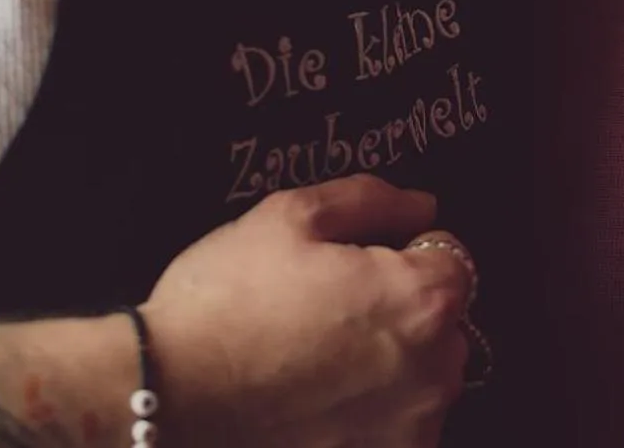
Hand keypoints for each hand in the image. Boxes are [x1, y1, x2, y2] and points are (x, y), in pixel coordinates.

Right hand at [141, 175, 472, 446]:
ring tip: (314, 356)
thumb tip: (421, 205)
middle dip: (402, 308)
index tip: (358, 259)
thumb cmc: (229, 299)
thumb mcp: (292, 214)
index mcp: (422, 301)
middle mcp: (433, 374)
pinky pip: (393, 428)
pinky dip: (366, 414)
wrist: (170, 395)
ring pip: (421, 381)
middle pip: (444, 324)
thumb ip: (373, 199)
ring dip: (388, 366)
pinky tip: (312, 398)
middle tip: (329, 306)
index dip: (405, 249)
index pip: (452, 258)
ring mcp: (408, 432)